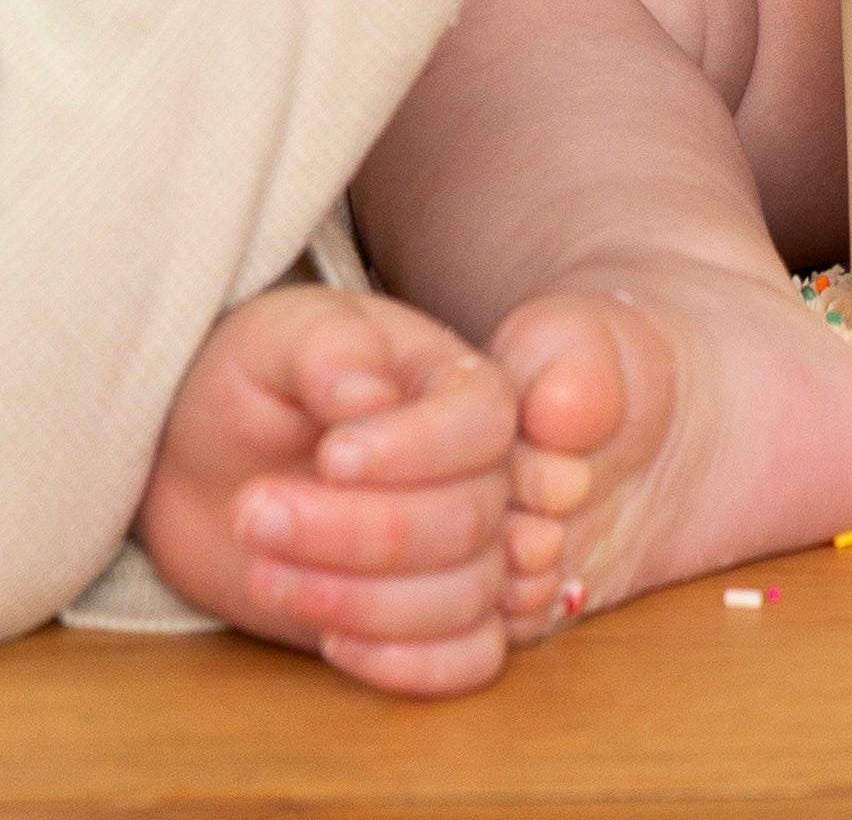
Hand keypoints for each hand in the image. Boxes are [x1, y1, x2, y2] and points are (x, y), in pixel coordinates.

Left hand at [139, 284, 518, 697]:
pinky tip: (333, 646)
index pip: (485, 421)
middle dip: (354, 532)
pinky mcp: (431, 617)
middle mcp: (479, 467)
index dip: (416, 450)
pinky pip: (472, 658)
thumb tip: (371, 399)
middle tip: (250, 514)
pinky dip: (413, 665)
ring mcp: (462, 548)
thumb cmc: (254, 385)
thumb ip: (329, 349)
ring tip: (262, 571)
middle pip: (469, 518)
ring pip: (466, 594)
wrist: (211, 463)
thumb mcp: (277, 340)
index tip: (329, 457)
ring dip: (360, 600)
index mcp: (456, 384)